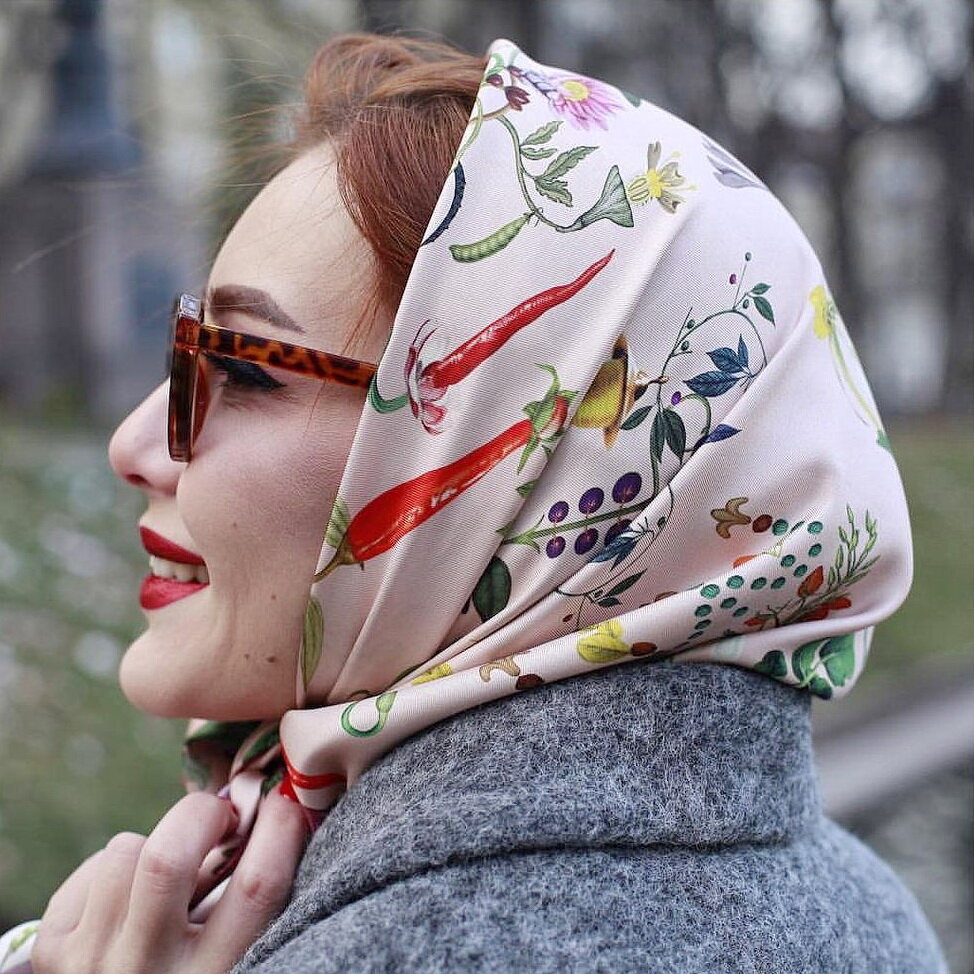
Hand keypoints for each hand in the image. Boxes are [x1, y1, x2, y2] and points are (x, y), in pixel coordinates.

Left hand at [32, 787, 306, 973]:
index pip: (256, 887)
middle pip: (167, 859)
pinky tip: (132, 898)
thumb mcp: (235, 960)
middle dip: (202, 813)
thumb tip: (272, 806)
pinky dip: (121, 868)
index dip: (280, 826)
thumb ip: (248, 901)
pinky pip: (94, 867)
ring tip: (172, 873)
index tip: (285, 799)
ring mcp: (90, 962)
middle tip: (222, 814)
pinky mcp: (52, 951)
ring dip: (157, 843)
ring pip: (127, 849)